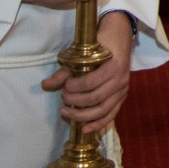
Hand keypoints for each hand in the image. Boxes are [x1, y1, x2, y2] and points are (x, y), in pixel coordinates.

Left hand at [43, 12, 132, 134]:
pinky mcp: (122, 98)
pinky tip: (84, 129)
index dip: (73, 87)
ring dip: (82, 115)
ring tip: (66, 112)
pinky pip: (111, 115)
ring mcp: (123, 91)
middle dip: (75, 101)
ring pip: (103, 110)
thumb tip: (45, 85)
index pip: (90, 83)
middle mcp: (121, 81)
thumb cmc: (100, 44)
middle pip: (95, 99)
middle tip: (63, 97)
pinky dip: (97, 124)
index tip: (65, 85)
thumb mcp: (82, 54)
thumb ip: (64, 71)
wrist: (119, 38)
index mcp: (113, 67)